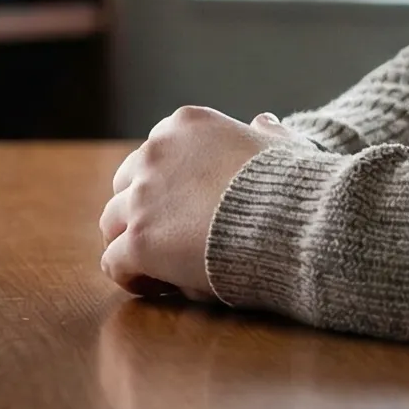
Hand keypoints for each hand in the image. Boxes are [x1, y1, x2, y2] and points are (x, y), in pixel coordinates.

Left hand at [97, 109, 297, 300]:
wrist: (295, 219)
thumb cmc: (296, 188)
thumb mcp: (284, 147)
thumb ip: (266, 134)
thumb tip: (262, 122)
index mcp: (186, 125)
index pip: (157, 151)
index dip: (168, 183)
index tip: (187, 206)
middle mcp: (154, 154)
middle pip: (125, 184)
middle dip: (141, 210)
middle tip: (164, 238)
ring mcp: (143, 197)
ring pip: (112, 222)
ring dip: (130, 243)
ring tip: (155, 267)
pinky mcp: (140, 240)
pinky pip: (114, 262)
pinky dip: (129, 276)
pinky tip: (155, 286)